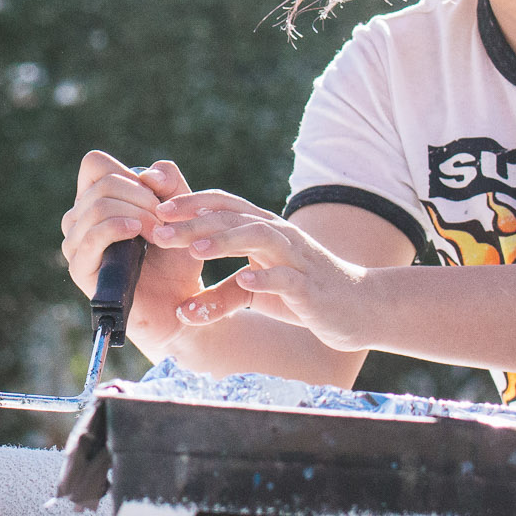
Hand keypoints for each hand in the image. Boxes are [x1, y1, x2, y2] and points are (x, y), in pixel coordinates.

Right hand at [61, 151, 204, 353]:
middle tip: (165, 221)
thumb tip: (147, 173)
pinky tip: (138, 233)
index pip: (95, 164)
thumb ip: (170, 182)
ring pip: (97, 206)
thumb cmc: (177, 257)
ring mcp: (76, 244)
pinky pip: (92, 235)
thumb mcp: (181, 210)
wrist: (180, 302)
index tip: (155, 198)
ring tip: (160, 234)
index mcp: (96, 201)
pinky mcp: (80, 269)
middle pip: (102, 183)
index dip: (128, 174)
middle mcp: (79, 219)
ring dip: (137, 213)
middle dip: (142, 197)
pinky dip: (118, 227)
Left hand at [151, 193, 380, 351]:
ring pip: (260, 237)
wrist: (360, 308)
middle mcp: (280, 236)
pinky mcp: (312, 287)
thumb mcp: (256, 292)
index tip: (156, 211)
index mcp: (264, 230)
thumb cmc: (303, 294)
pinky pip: (287, 278)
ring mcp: (297, 259)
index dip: (191, 204)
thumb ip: (222, 295)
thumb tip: (182, 310)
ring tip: (193, 248)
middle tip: (159, 230)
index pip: (224, 205)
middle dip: (195, 222)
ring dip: (225, 240)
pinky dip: (265, 278)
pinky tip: (244, 279)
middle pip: (234, 217)